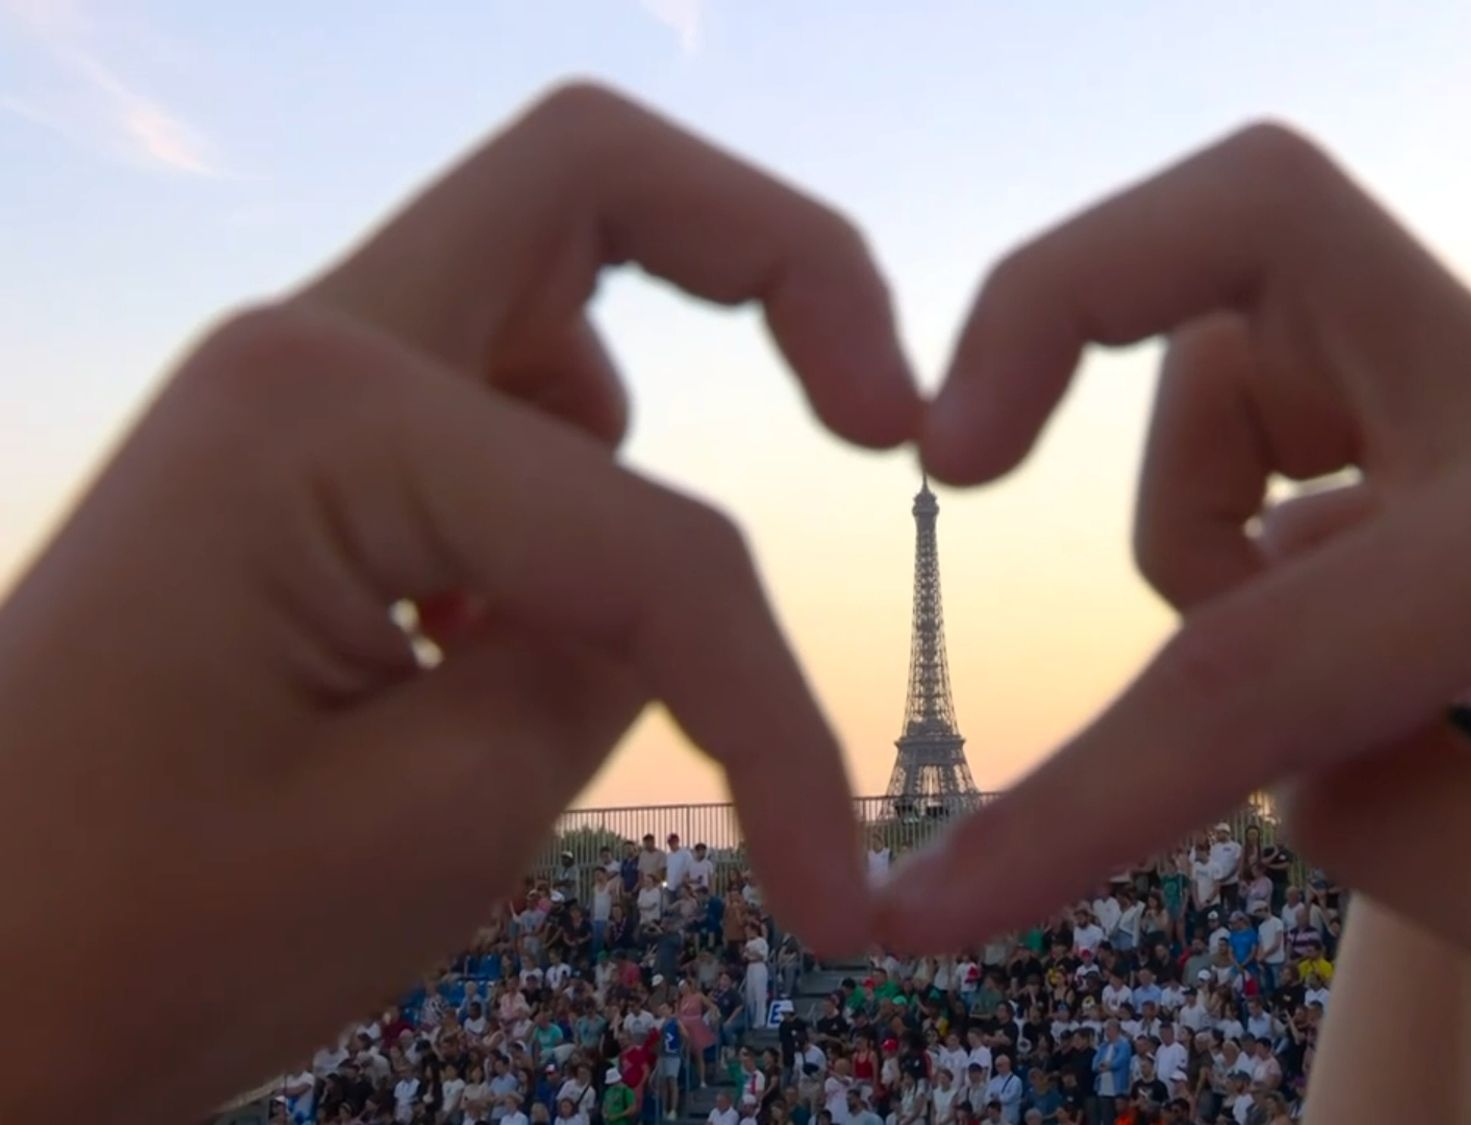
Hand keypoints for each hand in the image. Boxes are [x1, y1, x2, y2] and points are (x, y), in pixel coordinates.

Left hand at [0, 84, 918, 1120]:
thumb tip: (677, 600)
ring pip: (556, 300)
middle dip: (784, 268)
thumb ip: (617, 661)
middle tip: (885, 411)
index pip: (653, 540)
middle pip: (595, 184)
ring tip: (597, 647)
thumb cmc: (133, 938)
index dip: (776, 718)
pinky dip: (564, 500)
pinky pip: (492, 412)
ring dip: (641, 440)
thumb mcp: (441, 821)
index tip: (833, 896)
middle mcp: (303, 351)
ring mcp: (289, 394)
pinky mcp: (293, 466)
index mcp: (323, 416)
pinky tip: (497, 654)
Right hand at [883, 123, 1470, 1047]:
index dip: (1071, 805)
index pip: (1245, 667)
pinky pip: (1309, 430)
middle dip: (1061, 302)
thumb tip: (1264, 733)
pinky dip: (1251, 518)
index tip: (926, 915)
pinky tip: (1333, 655)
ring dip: (1185, 485)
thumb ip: (1377, 814)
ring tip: (1248, 663)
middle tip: (952, 446)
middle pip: (1257, 224)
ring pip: (1256, 340)